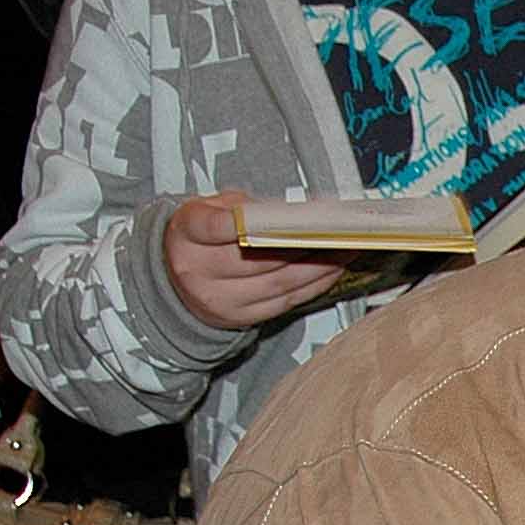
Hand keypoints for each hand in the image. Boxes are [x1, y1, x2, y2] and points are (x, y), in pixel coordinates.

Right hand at [164, 194, 350, 330]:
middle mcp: (198, 271)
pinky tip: (332, 270)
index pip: (211, 228)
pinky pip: (286, 302)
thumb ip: (240, 206)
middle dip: (303, 246)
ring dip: (319, 268)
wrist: (179, 277)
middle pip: (258, 260)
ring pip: (279, 284)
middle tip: (335, 232)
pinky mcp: (241, 317)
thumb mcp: (207, 209)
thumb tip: (289, 215)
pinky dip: (313, 286)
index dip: (237, 224)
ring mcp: (220, 299)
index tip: (263, 218)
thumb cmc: (201, 237)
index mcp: (187, 235)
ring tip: (345, 250)